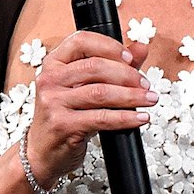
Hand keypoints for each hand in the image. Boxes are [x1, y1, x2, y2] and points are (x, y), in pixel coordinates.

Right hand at [25, 31, 153, 184]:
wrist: (44, 152)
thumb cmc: (65, 117)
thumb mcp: (84, 87)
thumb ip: (113, 64)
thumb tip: (141, 48)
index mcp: (54, 63)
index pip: (82, 41)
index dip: (110, 46)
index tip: (131, 58)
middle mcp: (50, 79)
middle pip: (95, 66)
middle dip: (128, 75)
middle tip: (145, 84)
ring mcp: (54, 102)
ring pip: (101, 93)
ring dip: (132, 96)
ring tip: (149, 99)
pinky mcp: (63, 125)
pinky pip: (102, 118)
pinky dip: (125, 117)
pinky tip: (139, 118)